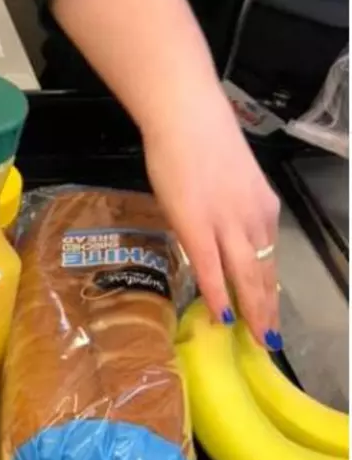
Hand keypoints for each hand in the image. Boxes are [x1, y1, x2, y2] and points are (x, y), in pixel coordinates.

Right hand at [143, 94, 281, 350]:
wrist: (187, 117)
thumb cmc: (200, 140)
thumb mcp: (227, 180)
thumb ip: (227, 207)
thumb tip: (215, 230)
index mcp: (262, 208)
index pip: (270, 259)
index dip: (271, 290)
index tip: (272, 314)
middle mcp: (253, 220)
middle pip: (264, 274)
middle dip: (269, 310)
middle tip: (271, 341)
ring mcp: (227, 224)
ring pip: (246, 277)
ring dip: (253, 311)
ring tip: (257, 339)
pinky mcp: (197, 226)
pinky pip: (211, 269)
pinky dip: (219, 295)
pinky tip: (223, 318)